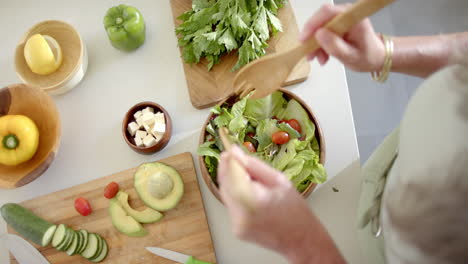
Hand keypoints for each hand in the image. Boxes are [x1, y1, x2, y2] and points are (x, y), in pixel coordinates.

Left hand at [218, 146, 344, 263]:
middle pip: (224, 184)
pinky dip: (237, 196)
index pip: (231, 173)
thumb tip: (234, 152)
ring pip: (226, 194)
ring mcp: (236, 224)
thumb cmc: (295, 209)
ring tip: (253, 181)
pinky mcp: (236, 230)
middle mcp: (240, 213)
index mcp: (251, 199)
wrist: (301, 240)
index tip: (229, 149)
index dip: (229, 160)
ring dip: (233, 183)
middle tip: (237, 159)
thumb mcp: (278, 180)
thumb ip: (254, 165)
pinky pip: (231, 206)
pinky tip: (252, 196)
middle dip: (228, 169)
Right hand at [300, 4, 385, 71]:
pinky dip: (320, 45)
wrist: (376, 57)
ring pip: (320, 27)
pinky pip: (323, 32)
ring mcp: (341, 19)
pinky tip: (323, 56)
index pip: (327, 12)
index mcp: (353, 18)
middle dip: (312, 38)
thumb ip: (335, 46)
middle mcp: (346, 14)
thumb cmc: (368, 57)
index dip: (312, 24)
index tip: (303, 40)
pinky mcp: (338, 25)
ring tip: (320, 59)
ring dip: (315, 44)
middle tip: (310, 56)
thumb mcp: (351, 56)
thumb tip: (318, 34)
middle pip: (321, 19)